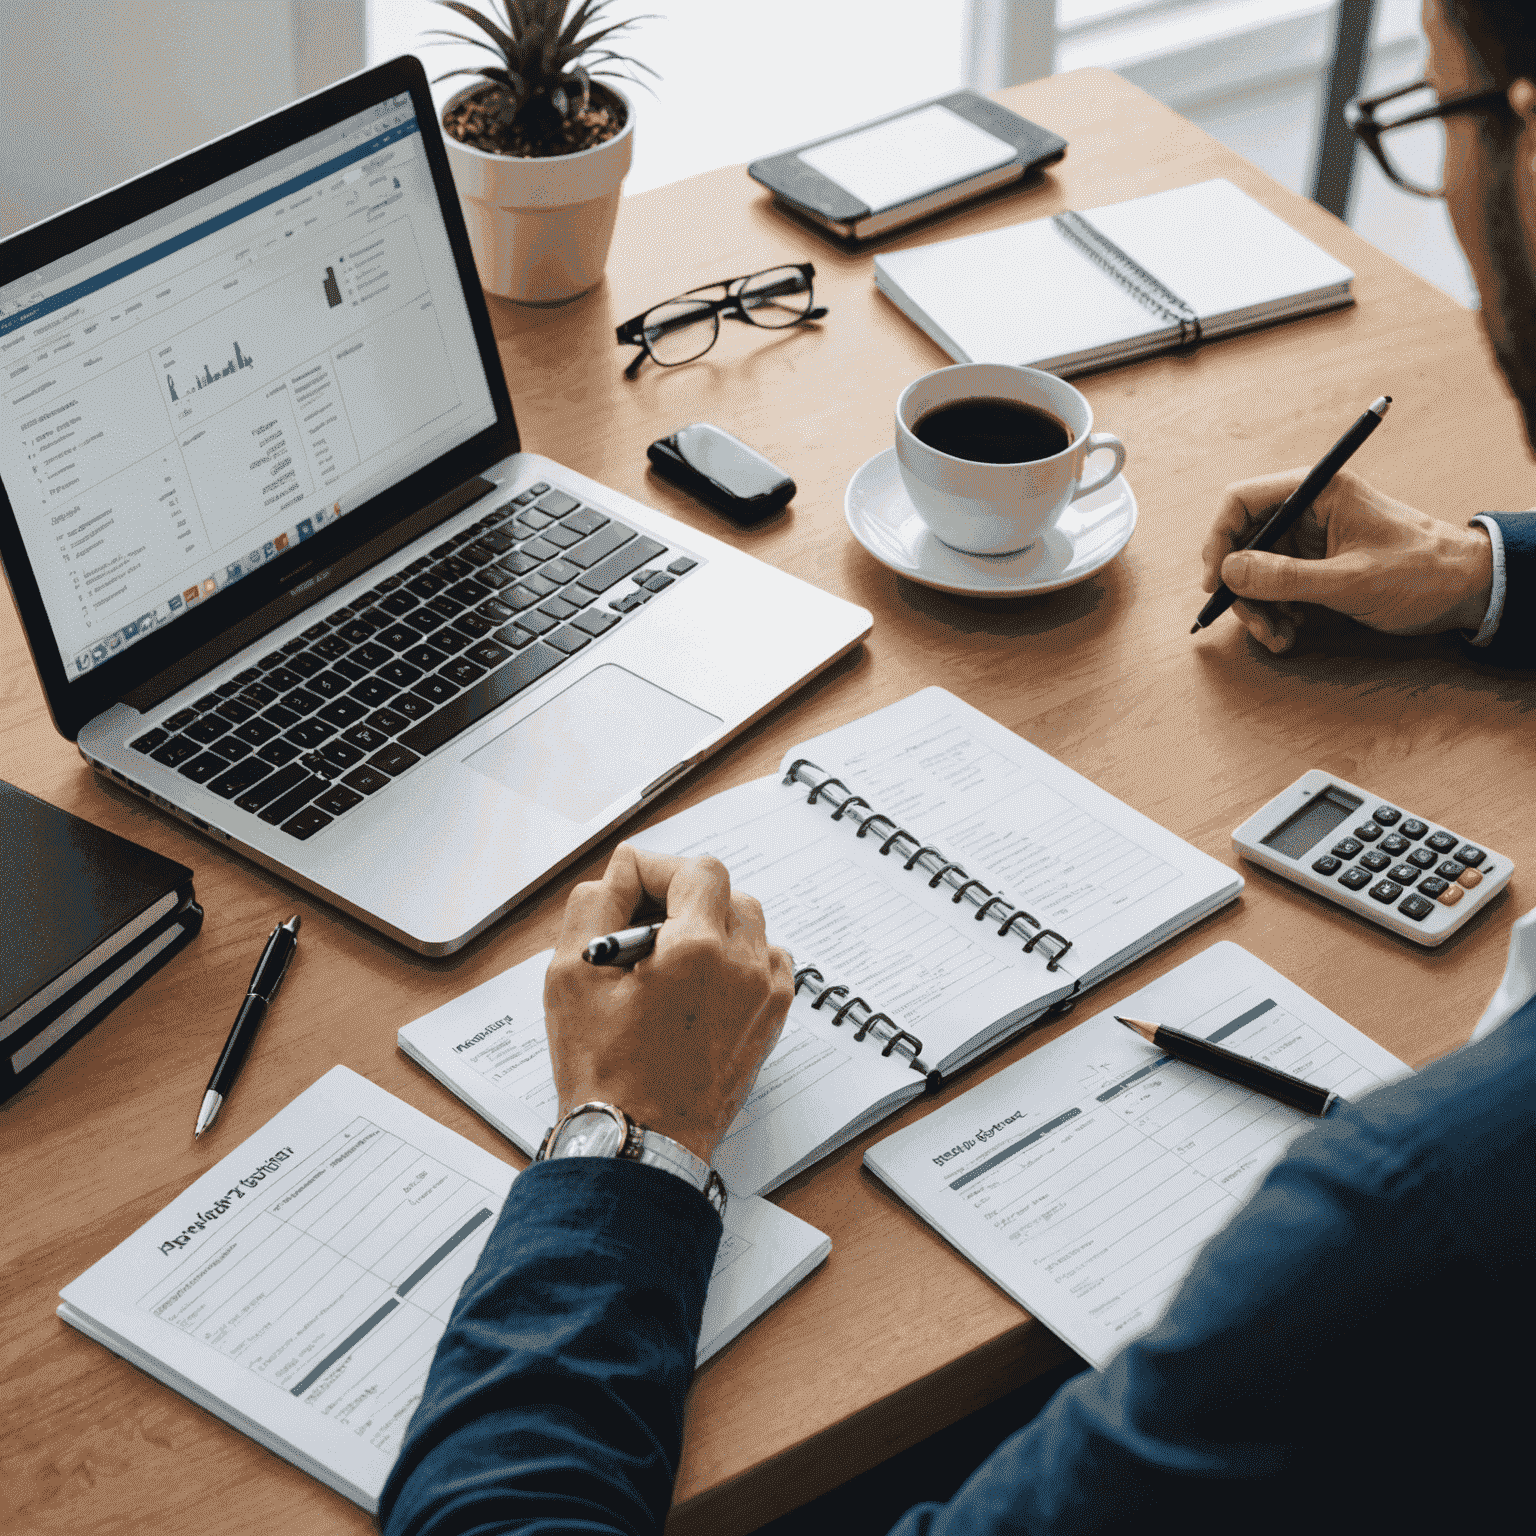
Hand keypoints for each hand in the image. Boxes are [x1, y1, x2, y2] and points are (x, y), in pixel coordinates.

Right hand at [544, 844, 793, 1164]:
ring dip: (710, 925)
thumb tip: (623, 871)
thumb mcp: (570, 976)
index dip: (657, 869)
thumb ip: (594, 904)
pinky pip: (764, 962)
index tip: (629, 886)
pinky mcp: (772, 1019)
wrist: (641, 1142)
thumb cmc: (604, 1072)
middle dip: (682, 896)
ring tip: (666, 958)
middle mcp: (745, 967)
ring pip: (749, 925)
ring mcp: (766, 995)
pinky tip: (696, 984)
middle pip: (726, 892)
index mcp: (698, 950)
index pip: (696, 871)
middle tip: (639, 925)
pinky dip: (735, 959)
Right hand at [1200, 469, 1493, 652]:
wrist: (1467, 589)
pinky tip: (1292, 631)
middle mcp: (1310, 510)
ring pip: (1259, 570)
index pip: (1242, 501)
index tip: (1215, 582)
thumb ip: (1284, 576)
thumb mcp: (1347, 581)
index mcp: (1318, 492)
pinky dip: (1278, 611)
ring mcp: (1313, 538)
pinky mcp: (1318, 564)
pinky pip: (1279, 585)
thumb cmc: (1419, 573)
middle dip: (1244, 588)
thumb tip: (1228, 571)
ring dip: (1260, 608)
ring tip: (1279, 637)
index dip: (1220, 540)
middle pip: (1246, 543)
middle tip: (1256, 624)